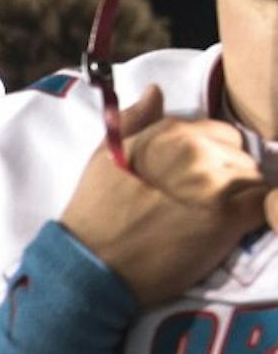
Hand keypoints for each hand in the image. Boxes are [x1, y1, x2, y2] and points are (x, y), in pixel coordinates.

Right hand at [61, 86, 277, 304]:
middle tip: (203, 200)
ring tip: (213, 215)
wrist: (93, 263)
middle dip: (228, 173)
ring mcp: (216, 185)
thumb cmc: (95, 211)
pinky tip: (234, 225)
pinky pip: (266, 204)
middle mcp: (198, 152)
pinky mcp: (229, 219)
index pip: (220, 132)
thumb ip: (134, 121)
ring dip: (242, 195)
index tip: (193, 177)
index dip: (211, 154)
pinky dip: (256, 213)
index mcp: (170, 134)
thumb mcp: (104, 157)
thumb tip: (156, 90)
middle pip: (241, 155)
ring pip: (255, 179)